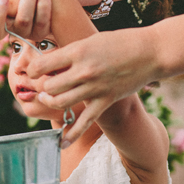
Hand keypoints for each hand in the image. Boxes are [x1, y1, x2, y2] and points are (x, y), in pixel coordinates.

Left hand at [27, 27, 160, 144]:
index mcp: (77, 52)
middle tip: (41, 84)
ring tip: (48, 97)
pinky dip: (71, 134)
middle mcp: (83, 71)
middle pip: (48, 86)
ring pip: (60, 102)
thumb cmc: (120, 42)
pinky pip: (84, 122)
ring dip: (50, 102)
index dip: (32, 69)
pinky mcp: (106, 101)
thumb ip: (71, 53)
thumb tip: (49, 63)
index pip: (41, 65)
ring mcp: (95, 88)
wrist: (151, 52)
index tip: (34, 70)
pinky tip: (61, 142)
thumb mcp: (91, 40)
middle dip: (40, 87)